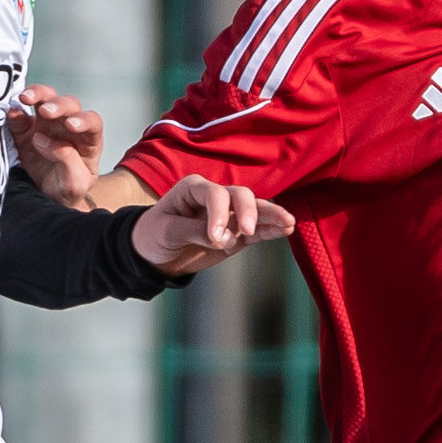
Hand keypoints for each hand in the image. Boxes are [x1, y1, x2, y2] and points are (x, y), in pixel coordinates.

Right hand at [5, 84, 104, 207]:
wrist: (45, 200)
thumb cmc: (67, 190)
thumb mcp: (75, 184)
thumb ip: (68, 162)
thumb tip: (44, 140)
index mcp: (87, 139)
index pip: (92, 122)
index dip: (83, 120)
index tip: (71, 125)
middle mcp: (67, 127)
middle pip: (68, 105)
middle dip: (58, 105)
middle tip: (47, 112)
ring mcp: (45, 125)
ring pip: (44, 99)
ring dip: (36, 94)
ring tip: (25, 98)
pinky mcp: (24, 130)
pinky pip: (18, 115)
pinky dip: (13, 111)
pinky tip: (9, 112)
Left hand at [130, 174, 293, 274]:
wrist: (155, 253)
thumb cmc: (154, 236)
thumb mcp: (166, 233)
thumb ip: (193, 231)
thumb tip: (223, 237)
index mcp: (193, 189)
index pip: (215, 194)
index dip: (219, 214)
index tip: (216, 238)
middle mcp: (215, 197)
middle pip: (240, 196)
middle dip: (248, 211)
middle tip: (246, 232)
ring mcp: (229, 214)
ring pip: (255, 210)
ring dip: (272, 215)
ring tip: (288, 223)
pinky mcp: (237, 233)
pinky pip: (259, 229)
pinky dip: (273, 229)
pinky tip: (288, 229)